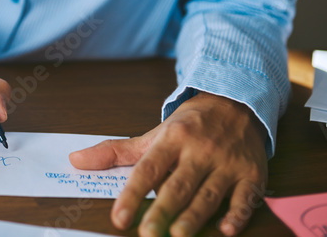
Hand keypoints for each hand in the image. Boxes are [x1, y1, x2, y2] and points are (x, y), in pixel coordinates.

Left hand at [69, 92, 267, 236]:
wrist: (237, 103)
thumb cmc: (189, 126)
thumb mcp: (154, 135)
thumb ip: (116, 152)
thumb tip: (75, 160)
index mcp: (172, 138)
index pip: (147, 169)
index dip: (132, 194)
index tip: (119, 217)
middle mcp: (199, 150)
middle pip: (178, 184)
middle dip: (163, 210)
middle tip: (148, 234)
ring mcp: (227, 162)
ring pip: (209, 193)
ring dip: (195, 216)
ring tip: (179, 234)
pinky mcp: (251, 174)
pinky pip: (245, 197)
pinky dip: (238, 214)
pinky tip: (227, 229)